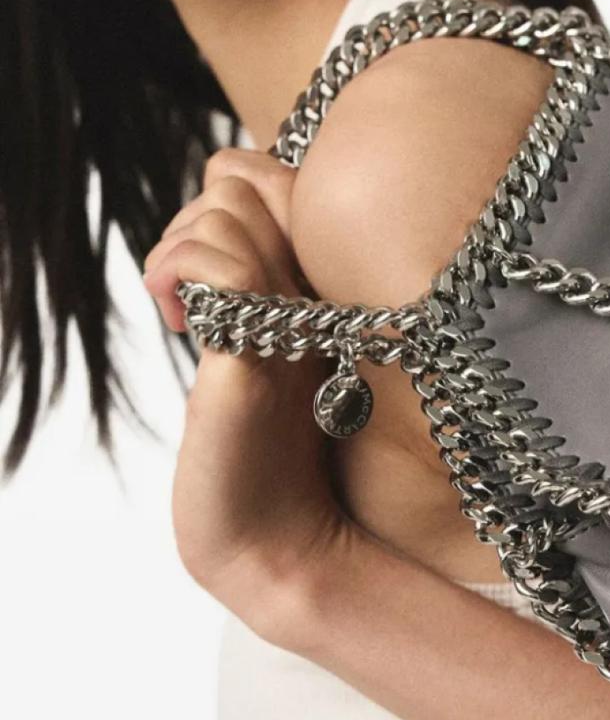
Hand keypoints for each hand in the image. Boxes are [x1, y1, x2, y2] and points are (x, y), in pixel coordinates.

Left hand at [142, 146, 354, 636]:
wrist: (274, 545)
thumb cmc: (260, 456)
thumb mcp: (256, 351)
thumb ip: (252, 286)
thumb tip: (217, 219)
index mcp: (322, 286)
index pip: (269, 174)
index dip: (228, 202)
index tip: (210, 275)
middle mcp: (320, 291)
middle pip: (245, 176)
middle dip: (196, 220)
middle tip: (191, 292)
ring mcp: (294, 319)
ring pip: (225, 210)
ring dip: (179, 251)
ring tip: (183, 312)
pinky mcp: (258, 357)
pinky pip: (222, 266)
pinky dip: (178, 273)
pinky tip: (177, 320)